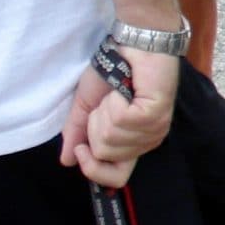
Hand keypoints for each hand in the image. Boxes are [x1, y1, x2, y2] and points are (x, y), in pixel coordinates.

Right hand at [60, 47, 178, 187]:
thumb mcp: (86, 105)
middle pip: (105, 154)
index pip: (116, 179)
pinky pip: (120, 120)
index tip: (82, 148)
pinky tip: (127, 89)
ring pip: (110, 138)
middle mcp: (147, 141)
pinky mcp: (156, 114)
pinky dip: (114, 101)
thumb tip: (67, 160)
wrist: (133, 44)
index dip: (93, 169)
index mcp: (132, 143)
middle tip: (108, 103)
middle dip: (95, 126)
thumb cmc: (114, 71)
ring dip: (105, 110)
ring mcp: (155, 129)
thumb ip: (77, 132)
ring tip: (119, 93)